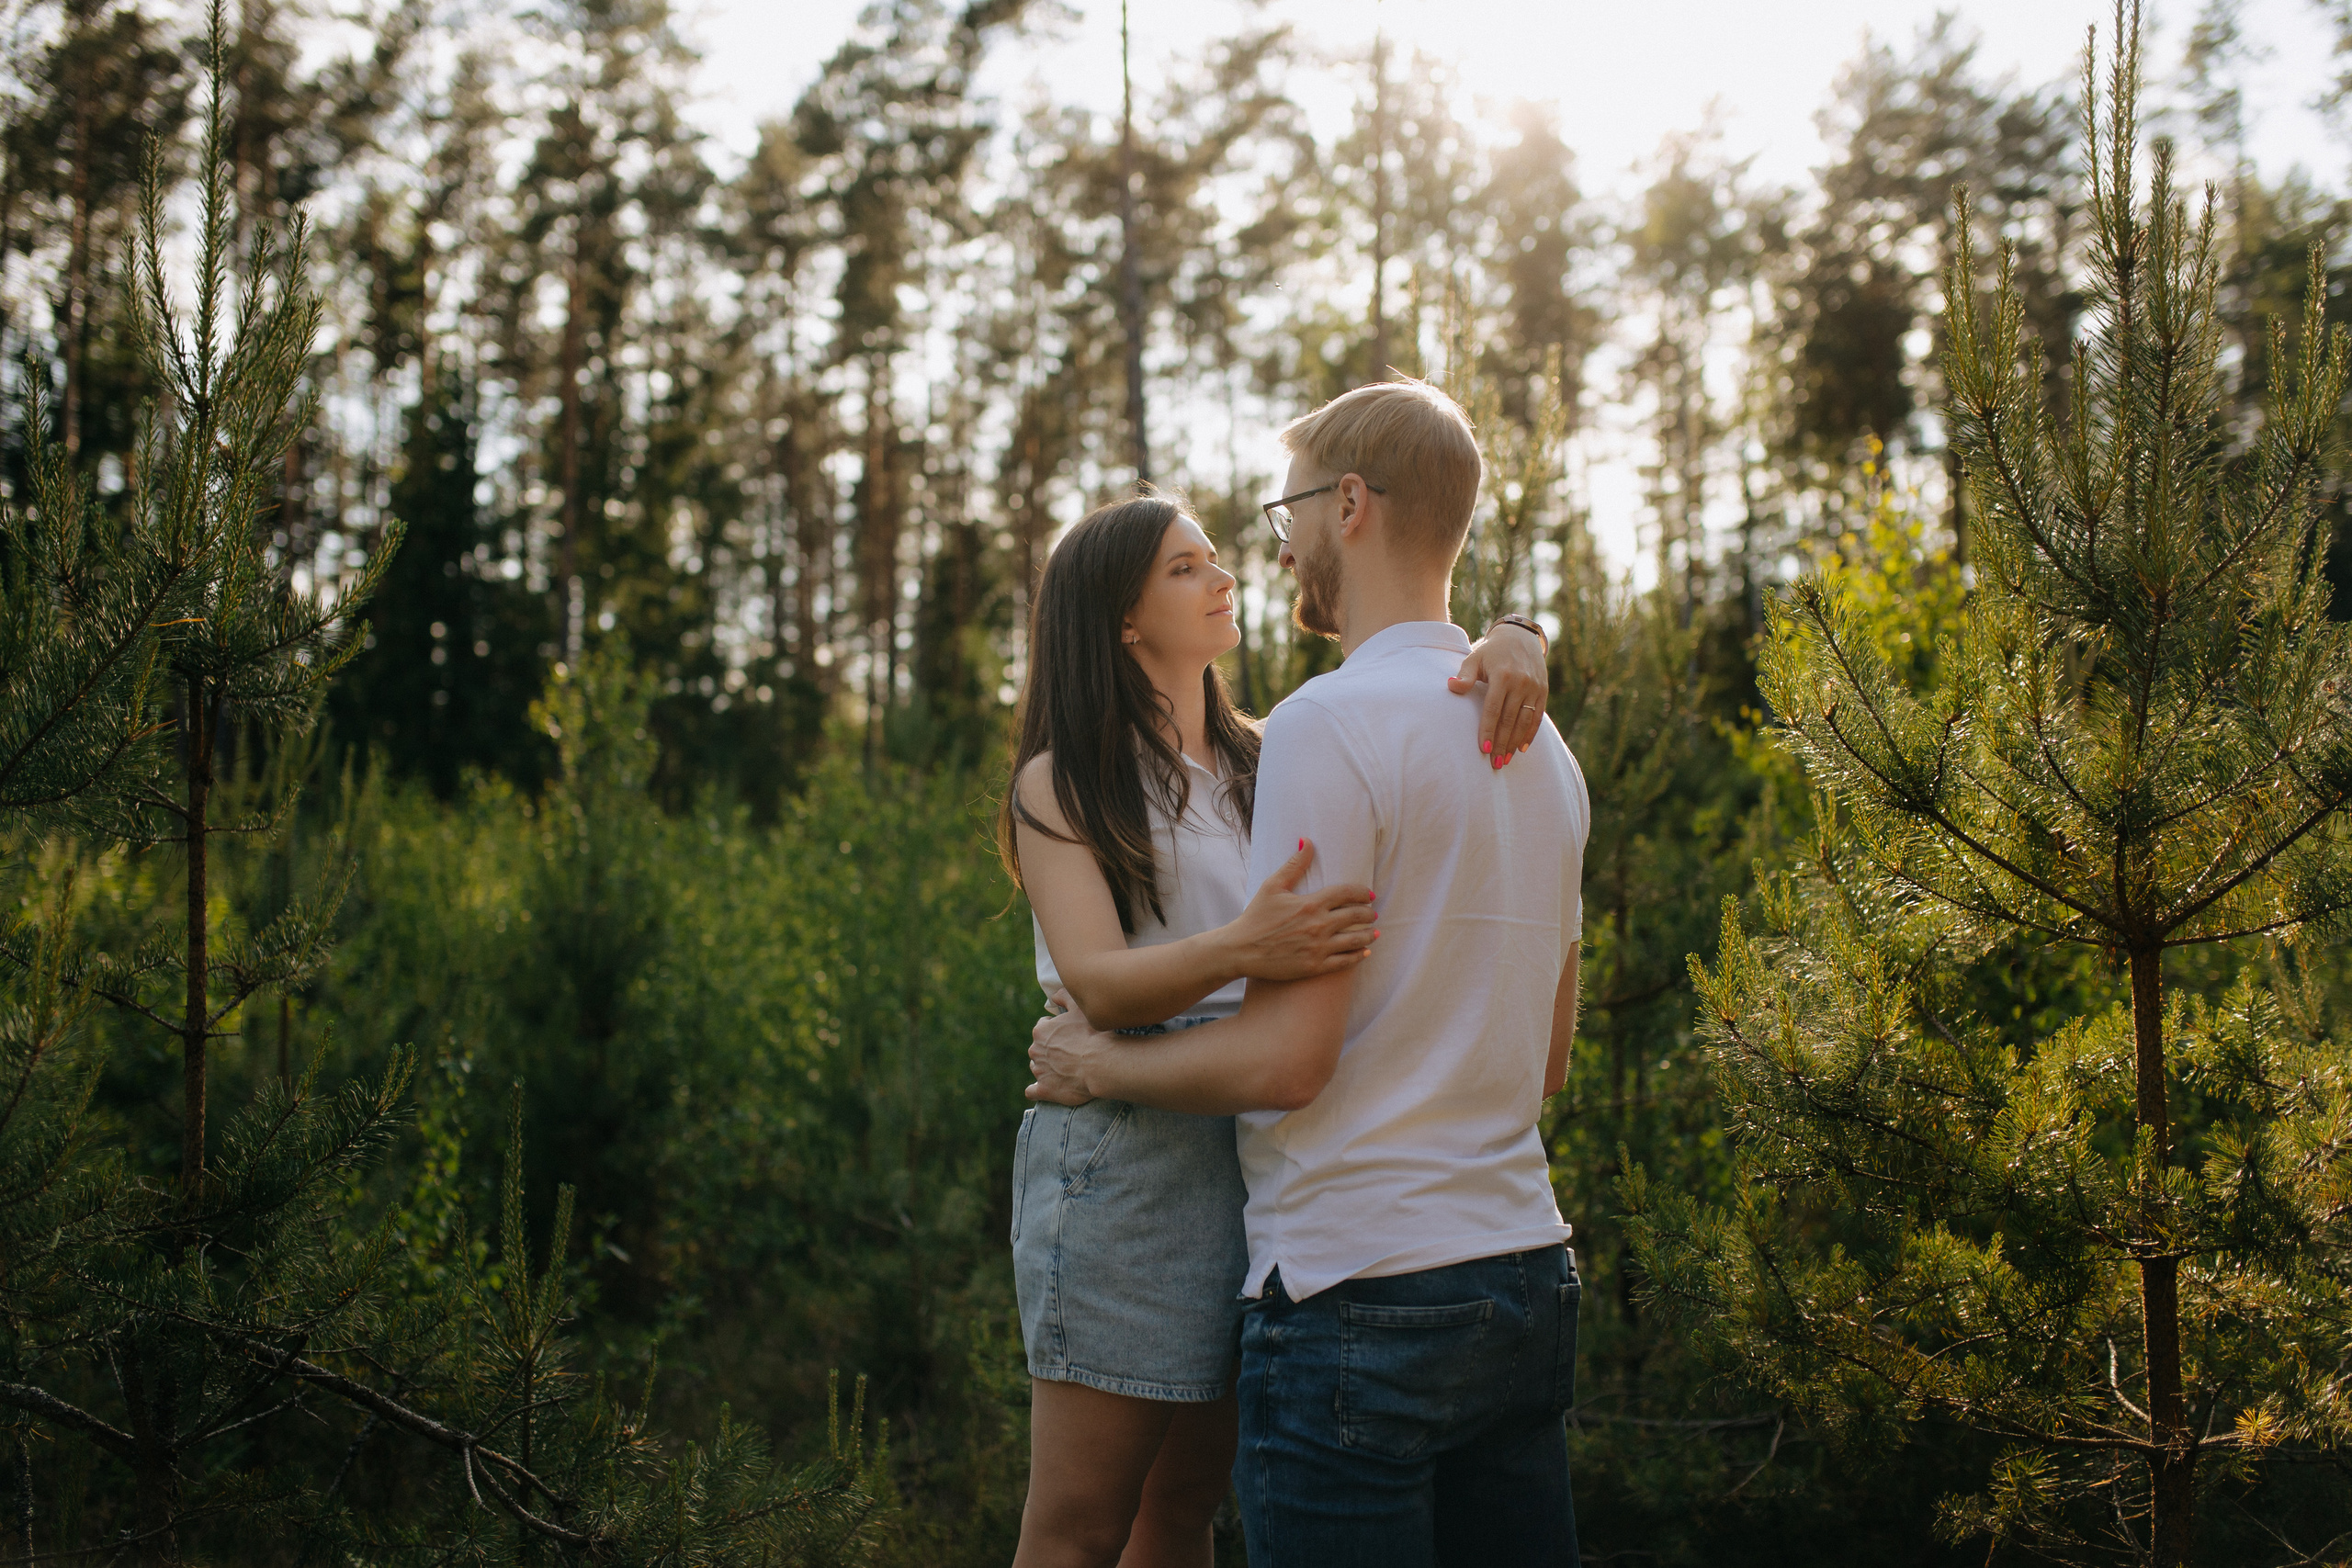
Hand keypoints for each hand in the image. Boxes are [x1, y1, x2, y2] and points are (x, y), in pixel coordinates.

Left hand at [1027, 1005, 1111, 1105]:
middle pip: (1039, 1049)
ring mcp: (1039, 1072)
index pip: (1043, 1028)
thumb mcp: (1079, 1007)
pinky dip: (1037, 1090)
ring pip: (1037, 1068)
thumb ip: (1064, 996)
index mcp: (1041, 1031)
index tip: (1069, 1036)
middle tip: (1071, 1053)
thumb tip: (1054, 996)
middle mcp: (1035, 1051)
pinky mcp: (1044, 1090)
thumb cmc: (1092, 1034)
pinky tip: (1047, 1088)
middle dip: (1051, 1050)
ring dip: (1046, 1068)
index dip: (1056, 1031)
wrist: (1100, 1064)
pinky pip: (1032, 1091)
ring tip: (1065, 1070)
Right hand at [1216, 838, 1376, 980]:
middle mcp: (1319, 925)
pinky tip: (1365, 952)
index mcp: (1311, 903)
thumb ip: (1294, 865)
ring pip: (1354, 940)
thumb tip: (1307, 841)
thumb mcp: (1272, 886)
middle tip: (1372, 913)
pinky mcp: (1315, 966)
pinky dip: (1358, 956)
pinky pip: (1345, 962)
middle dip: (1368, 913)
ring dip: (1368, 935)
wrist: (1241, 950)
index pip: (1347, 893)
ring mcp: (1318, 948)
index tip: (1369, 894)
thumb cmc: (1256, 917)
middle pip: (1355, 916)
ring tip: (1374, 932)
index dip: (1362, 892)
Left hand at [1449, 621, 1549, 767]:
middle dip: (1502, 743)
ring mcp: (1534, 688)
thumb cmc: (1490, 651)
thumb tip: (1451, 686)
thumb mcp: (1474, 658)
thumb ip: (1464, 675)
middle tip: (1495, 763)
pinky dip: (1531, 733)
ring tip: (1506, 759)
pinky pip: (1537, 716)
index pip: (1494, 709)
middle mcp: (1520, 683)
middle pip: (1510, 720)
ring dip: (1515, 742)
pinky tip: (1522, 748)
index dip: (1489, 730)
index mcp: (1502, 676)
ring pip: (1524, 721)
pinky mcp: (1543, 691)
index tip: (1484, 749)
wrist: (1519, 637)